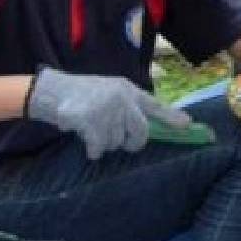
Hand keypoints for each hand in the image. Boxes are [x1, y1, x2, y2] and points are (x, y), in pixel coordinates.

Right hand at [25, 67, 190, 158]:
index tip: (188, 125)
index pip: (154, 105)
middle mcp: (121, 98)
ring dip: (105, 144)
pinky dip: (93, 149)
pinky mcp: (91, 121)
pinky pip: (99, 147)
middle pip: (140, 132)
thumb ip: (129, 107)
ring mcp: (106, 108)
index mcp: (128, 90)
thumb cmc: (83, 95)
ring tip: (93, 130)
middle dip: (132, 143)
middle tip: (123, 145)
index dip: (171, 117)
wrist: (53, 91)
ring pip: (117, 142)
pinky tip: (85, 140)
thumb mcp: (111, 92)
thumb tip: (147, 130)